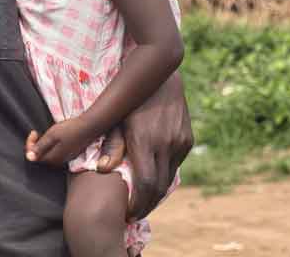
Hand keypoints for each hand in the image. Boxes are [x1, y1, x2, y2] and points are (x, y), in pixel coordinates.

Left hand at [25, 117, 95, 167]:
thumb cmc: (70, 130)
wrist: (89, 126)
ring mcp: (66, 158)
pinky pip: (56, 152)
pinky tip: (55, 137)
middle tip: (37, 133)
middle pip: (41, 157)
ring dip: (43, 145)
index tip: (34, 132)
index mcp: (53, 158)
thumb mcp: (52, 136)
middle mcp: (59, 161)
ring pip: (49, 154)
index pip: (34, 157)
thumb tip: (28, 158)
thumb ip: (40, 147)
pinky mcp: (70, 153)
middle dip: (36, 145)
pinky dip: (51, 145)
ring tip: (45, 134)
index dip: (30, 145)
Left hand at [100, 72, 191, 217]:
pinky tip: (153, 179)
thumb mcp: (117, 118)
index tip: (128, 213)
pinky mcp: (187, 139)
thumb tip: (102, 170)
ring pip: (170, 178)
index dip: (138, 203)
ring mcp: (180, 141)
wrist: (162, 76)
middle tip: (134, 213)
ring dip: (157, 192)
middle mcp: (167, 143)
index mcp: (146, 140)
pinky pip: (176, 164)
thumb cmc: (131, 98)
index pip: (146, 184)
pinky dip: (165, 175)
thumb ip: (111, 144)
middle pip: (159, 187)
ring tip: (142, 200)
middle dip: (146, 204)